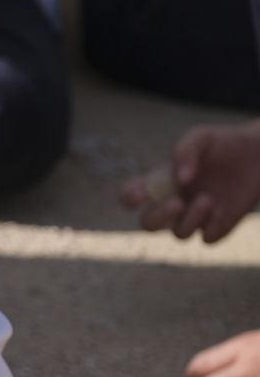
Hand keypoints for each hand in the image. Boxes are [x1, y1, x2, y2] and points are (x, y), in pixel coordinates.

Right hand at [121, 121, 259, 241]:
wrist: (258, 155)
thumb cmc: (224, 144)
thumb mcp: (201, 137)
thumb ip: (184, 151)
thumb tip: (179, 180)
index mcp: (160, 182)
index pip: (129, 196)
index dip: (129, 198)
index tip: (142, 194)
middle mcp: (174, 202)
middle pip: (149, 224)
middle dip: (158, 217)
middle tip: (176, 202)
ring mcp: (196, 217)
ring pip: (178, 234)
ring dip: (189, 219)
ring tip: (207, 198)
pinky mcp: (219, 227)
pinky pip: (207, 238)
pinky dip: (210, 225)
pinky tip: (220, 207)